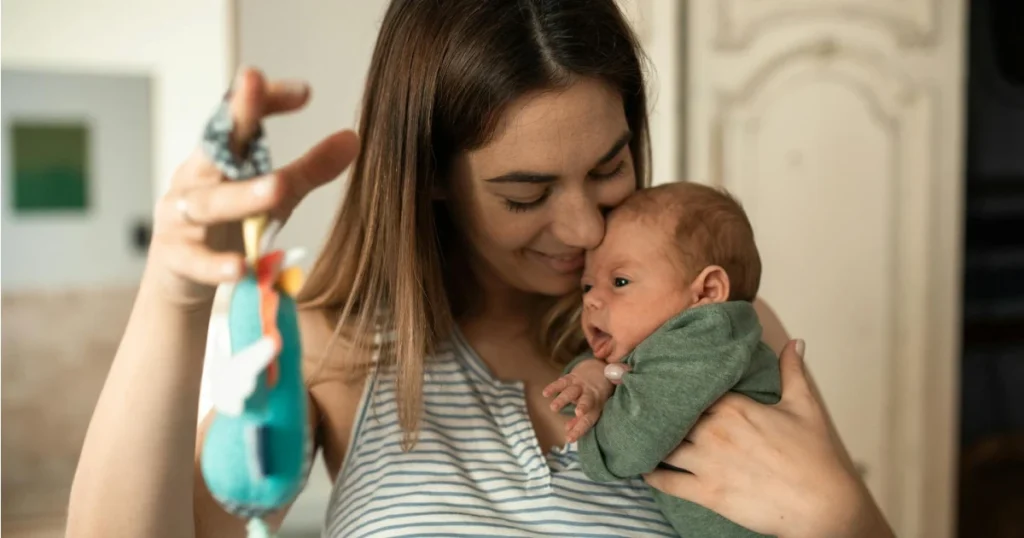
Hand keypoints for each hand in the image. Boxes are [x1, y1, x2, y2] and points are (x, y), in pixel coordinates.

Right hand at [147, 67, 358, 308]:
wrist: (178, 280)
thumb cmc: (229, 227)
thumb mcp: (273, 198)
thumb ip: (309, 170)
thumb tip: (352, 139)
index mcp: (219, 157)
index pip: (239, 116)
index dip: (263, 98)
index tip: (303, 91)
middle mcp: (196, 178)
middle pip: (217, 142)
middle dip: (237, 113)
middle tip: (253, 81)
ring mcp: (180, 216)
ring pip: (209, 202)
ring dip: (243, 195)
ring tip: (277, 189)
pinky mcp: (174, 257)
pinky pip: (195, 260)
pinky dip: (216, 263)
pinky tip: (241, 267)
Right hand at [543, 359, 614, 442]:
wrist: (599, 370)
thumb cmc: (594, 396)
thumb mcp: (591, 409)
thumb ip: (580, 421)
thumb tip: (568, 431)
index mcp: (596, 407)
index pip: (589, 420)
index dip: (580, 429)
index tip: (569, 439)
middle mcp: (590, 395)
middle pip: (587, 401)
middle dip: (583, 406)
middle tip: (578, 413)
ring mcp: (581, 385)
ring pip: (572, 392)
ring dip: (563, 399)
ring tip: (553, 407)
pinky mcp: (572, 377)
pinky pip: (562, 382)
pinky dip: (554, 387)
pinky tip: (545, 393)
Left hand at [643, 340, 892, 537]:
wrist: (823, 505)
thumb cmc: (815, 457)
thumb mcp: (805, 407)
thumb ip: (792, 371)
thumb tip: (795, 342)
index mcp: (733, 406)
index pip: (690, 387)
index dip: (671, 384)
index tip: (651, 376)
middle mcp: (713, 431)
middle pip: (670, 414)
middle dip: (653, 409)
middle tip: (632, 402)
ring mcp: (707, 462)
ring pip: (662, 445)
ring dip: (648, 440)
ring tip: (635, 434)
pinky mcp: (706, 492)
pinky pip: (665, 481)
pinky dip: (649, 475)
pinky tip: (641, 468)